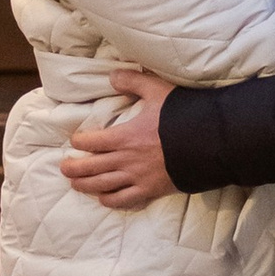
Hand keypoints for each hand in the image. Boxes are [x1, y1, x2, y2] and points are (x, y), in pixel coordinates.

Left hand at [61, 66, 175, 208]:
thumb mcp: (157, 90)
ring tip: (75, 184)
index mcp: (125, 135)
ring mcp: (137, 178)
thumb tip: (112, 75)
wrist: (210, 142)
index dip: (79, 141)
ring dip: (84, 185)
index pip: (91, 141)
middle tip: (64, 167)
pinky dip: (109, 200)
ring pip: (102, 186)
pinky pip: (123, 200)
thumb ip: (133, 80)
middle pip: (91, 167)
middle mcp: (126, 159)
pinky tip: (103, 197)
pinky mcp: (150, 191)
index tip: (75, 140)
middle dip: (73, 168)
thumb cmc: (183, 115)